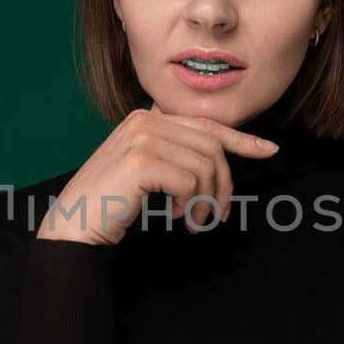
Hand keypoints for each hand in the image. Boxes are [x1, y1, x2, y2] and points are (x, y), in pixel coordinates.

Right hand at [37, 102, 278, 245]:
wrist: (74, 225)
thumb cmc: (110, 203)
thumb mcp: (146, 170)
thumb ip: (173, 153)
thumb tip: (216, 155)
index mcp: (147, 119)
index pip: (206, 124)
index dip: (242, 139)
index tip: (269, 150)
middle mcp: (144, 121)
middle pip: (212, 146)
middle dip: (224, 185)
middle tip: (217, 216)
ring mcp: (141, 138)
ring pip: (206, 166)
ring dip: (207, 202)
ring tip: (193, 222)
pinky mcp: (140, 162)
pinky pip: (191, 182)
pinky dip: (191, 206)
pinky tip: (176, 217)